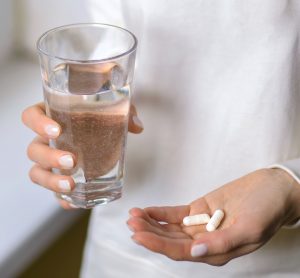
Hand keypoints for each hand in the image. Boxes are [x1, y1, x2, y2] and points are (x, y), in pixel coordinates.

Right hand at [22, 102, 142, 208]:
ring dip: (51, 182)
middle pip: (34, 150)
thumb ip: (125, 113)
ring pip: (38, 173)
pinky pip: (55, 191)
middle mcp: (48, 140)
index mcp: (54, 116)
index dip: (37, 123)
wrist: (106, 130)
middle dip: (49, 158)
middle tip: (71, 161)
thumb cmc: (103, 115)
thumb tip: (137, 127)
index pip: (32, 116)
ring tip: (70, 185)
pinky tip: (75, 203)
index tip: (56, 130)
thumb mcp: (115, 109)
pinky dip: (62, 200)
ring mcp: (52, 161)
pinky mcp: (63, 176)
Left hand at [127, 169, 299, 264]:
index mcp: (216, 252)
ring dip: (151, 223)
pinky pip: (175, 213)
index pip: (181, 252)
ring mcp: (200, 224)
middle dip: (149, 233)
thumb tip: (196, 251)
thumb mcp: (249, 229)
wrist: (272, 189)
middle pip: (171, 240)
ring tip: (134, 215)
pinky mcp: (199, 209)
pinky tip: (147, 211)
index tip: (139, 235)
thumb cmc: (267, 210)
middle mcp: (205, 241)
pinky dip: (161, 213)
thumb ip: (222, 242)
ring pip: (170, 227)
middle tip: (132, 223)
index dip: (158, 244)